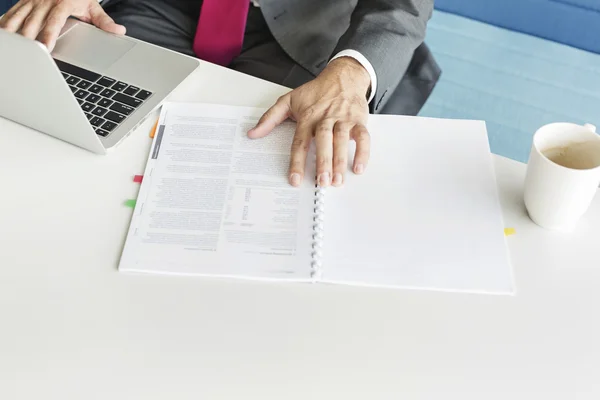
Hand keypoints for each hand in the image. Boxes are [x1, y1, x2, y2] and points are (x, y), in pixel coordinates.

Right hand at [0, 0, 124, 50]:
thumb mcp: (92, 5)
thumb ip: (104, 20)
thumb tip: (120, 31)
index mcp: (62, 3)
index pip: (54, 22)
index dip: (48, 35)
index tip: (45, 48)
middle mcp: (44, 2)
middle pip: (33, 23)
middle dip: (28, 40)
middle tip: (25, 56)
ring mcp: (32, 2)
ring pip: (18, 18)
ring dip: (13, 34)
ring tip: (11, 50)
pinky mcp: (23, 3)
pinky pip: (11, 14)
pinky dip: (6, 25)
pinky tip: (4, 39)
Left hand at [248, 57, 370, 187]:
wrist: (343, 76)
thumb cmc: (317, 92)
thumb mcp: (289, 100)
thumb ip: (270, 118)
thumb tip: (253, 133)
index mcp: (308, 117)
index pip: (300, 141)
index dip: (297, 161)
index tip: (295, 179)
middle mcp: (326, 118)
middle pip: (323, 141)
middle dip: (323, 162)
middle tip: (321, 182)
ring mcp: (343, 120)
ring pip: (342, 141)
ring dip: (340, 161)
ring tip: (337, 180)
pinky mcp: (358, 121)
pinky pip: (363, 137)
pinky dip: (363, 153)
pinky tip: (359, 168)